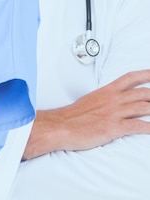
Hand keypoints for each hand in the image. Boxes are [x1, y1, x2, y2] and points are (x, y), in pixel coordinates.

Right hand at [24, 69, 149, 159]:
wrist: (60, 126)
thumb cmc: (71, 117)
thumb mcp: (89, 101)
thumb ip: (103, 101)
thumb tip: (110, 105)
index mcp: (106, 92)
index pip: (130, 78)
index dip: (145, 75)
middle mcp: (112, 100)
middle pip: (143, 93)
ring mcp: (114, 113)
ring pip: (144, 107)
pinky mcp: (114, 127)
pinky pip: (139, 126)